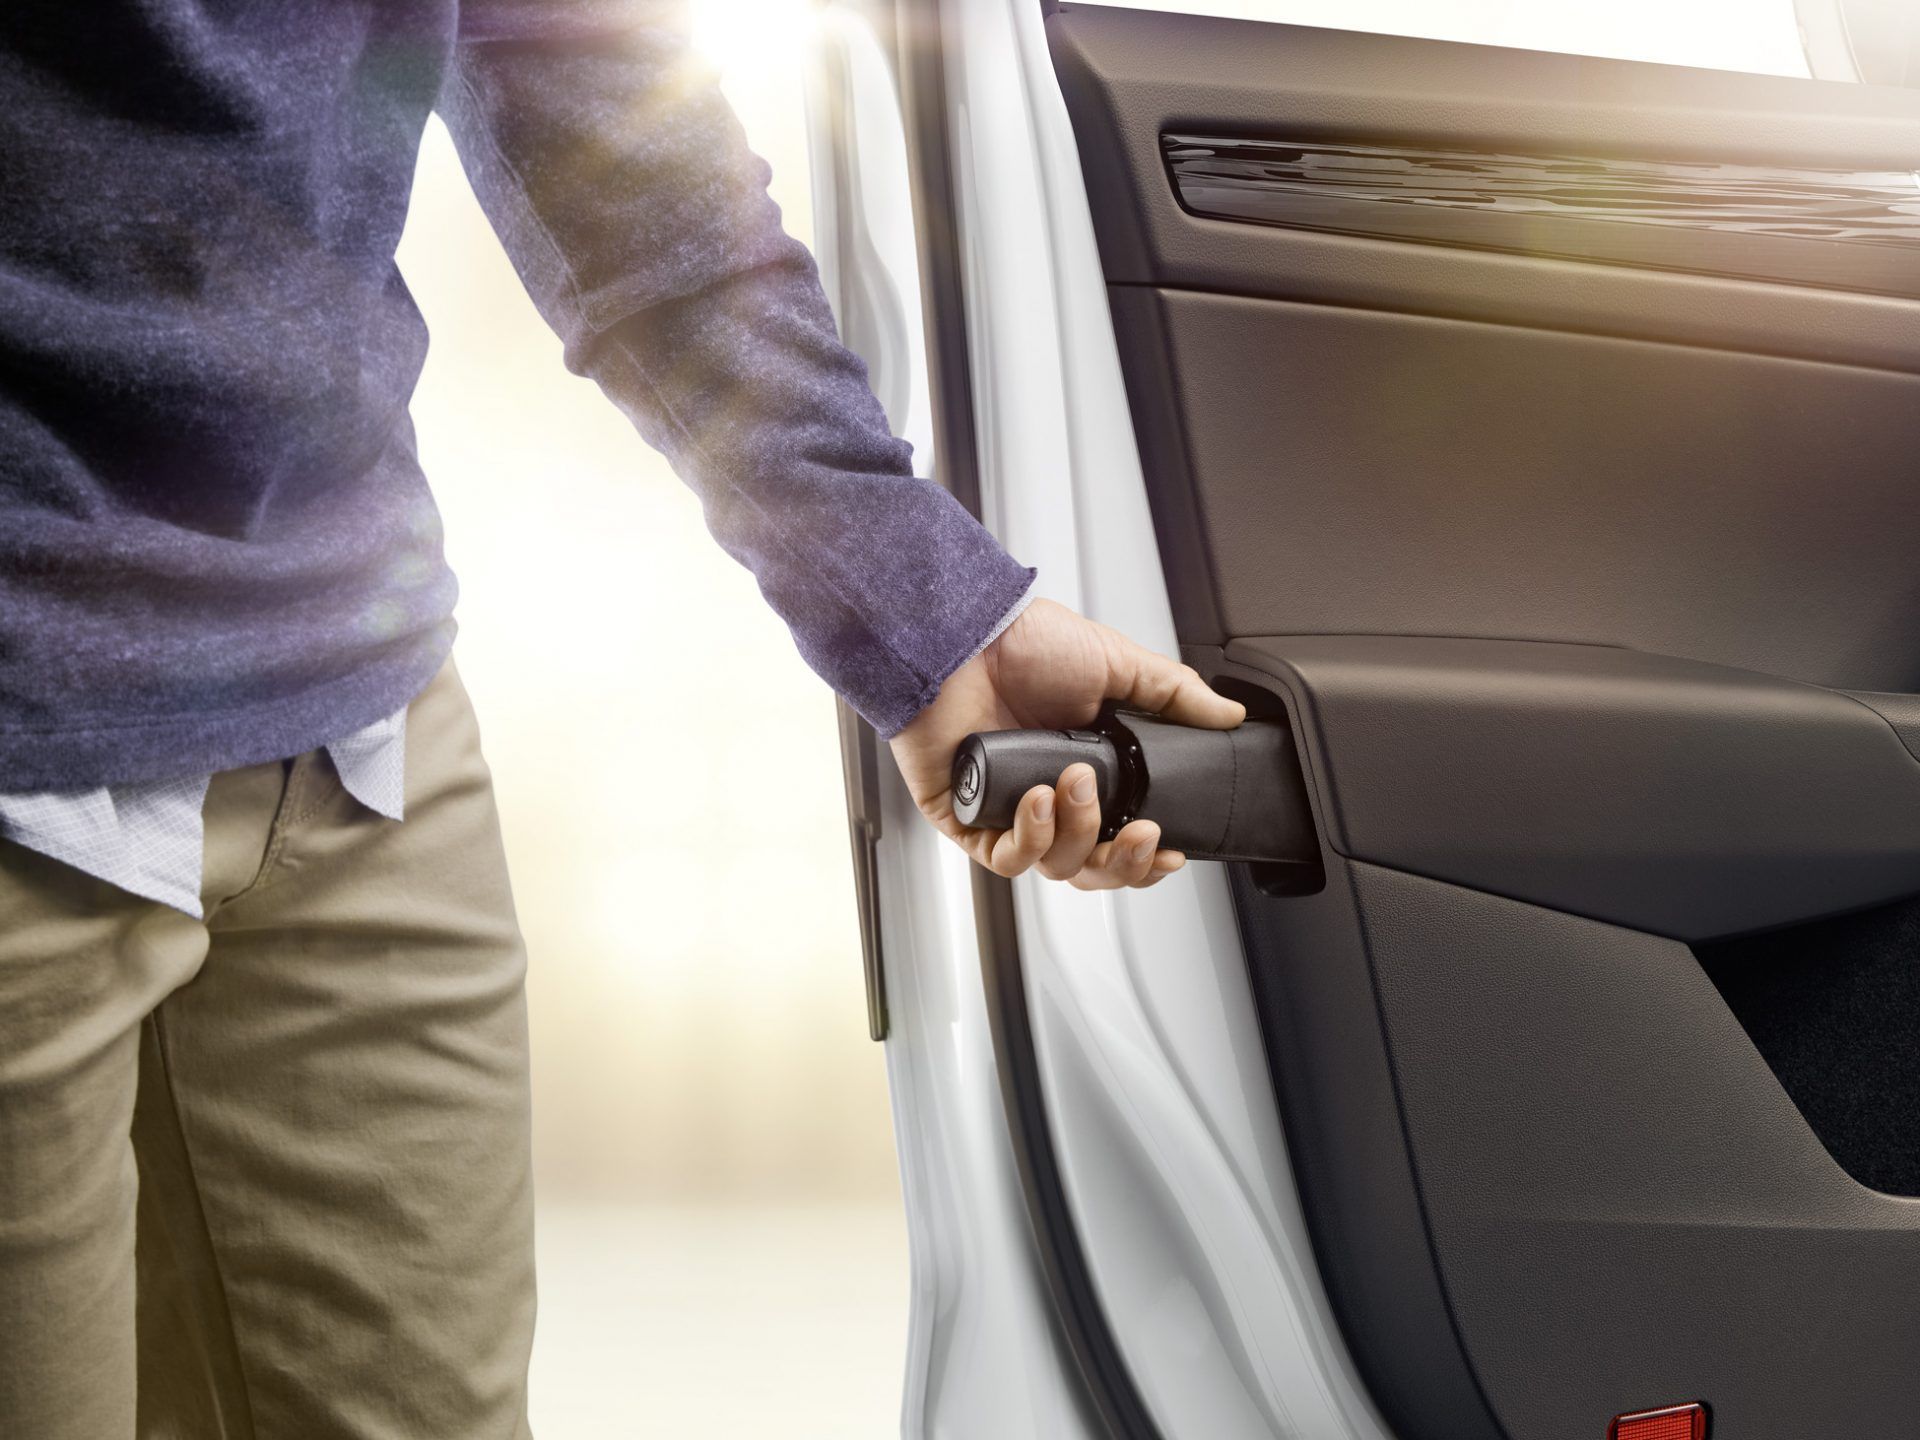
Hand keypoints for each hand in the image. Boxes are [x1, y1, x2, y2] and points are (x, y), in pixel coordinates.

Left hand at [889, 598, 1244, 888]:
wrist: (963, 635)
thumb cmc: (1025, 644)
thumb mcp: (1117, 663)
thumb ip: (1174, 694)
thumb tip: (1227, 717)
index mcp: (1088, 772)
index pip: (1122, 839)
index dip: (1146, 858)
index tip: (1168, 850)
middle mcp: (1049, 798)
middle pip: (1094, 869)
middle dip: (1122, 861)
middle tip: (1137, 830)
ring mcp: (1008, 811)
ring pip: (1055, 867)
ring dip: (1077, 832)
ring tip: (1075, 783)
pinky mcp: (967, 819)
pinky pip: (1005, 860)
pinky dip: (1030, 838)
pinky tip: (1038, 800)